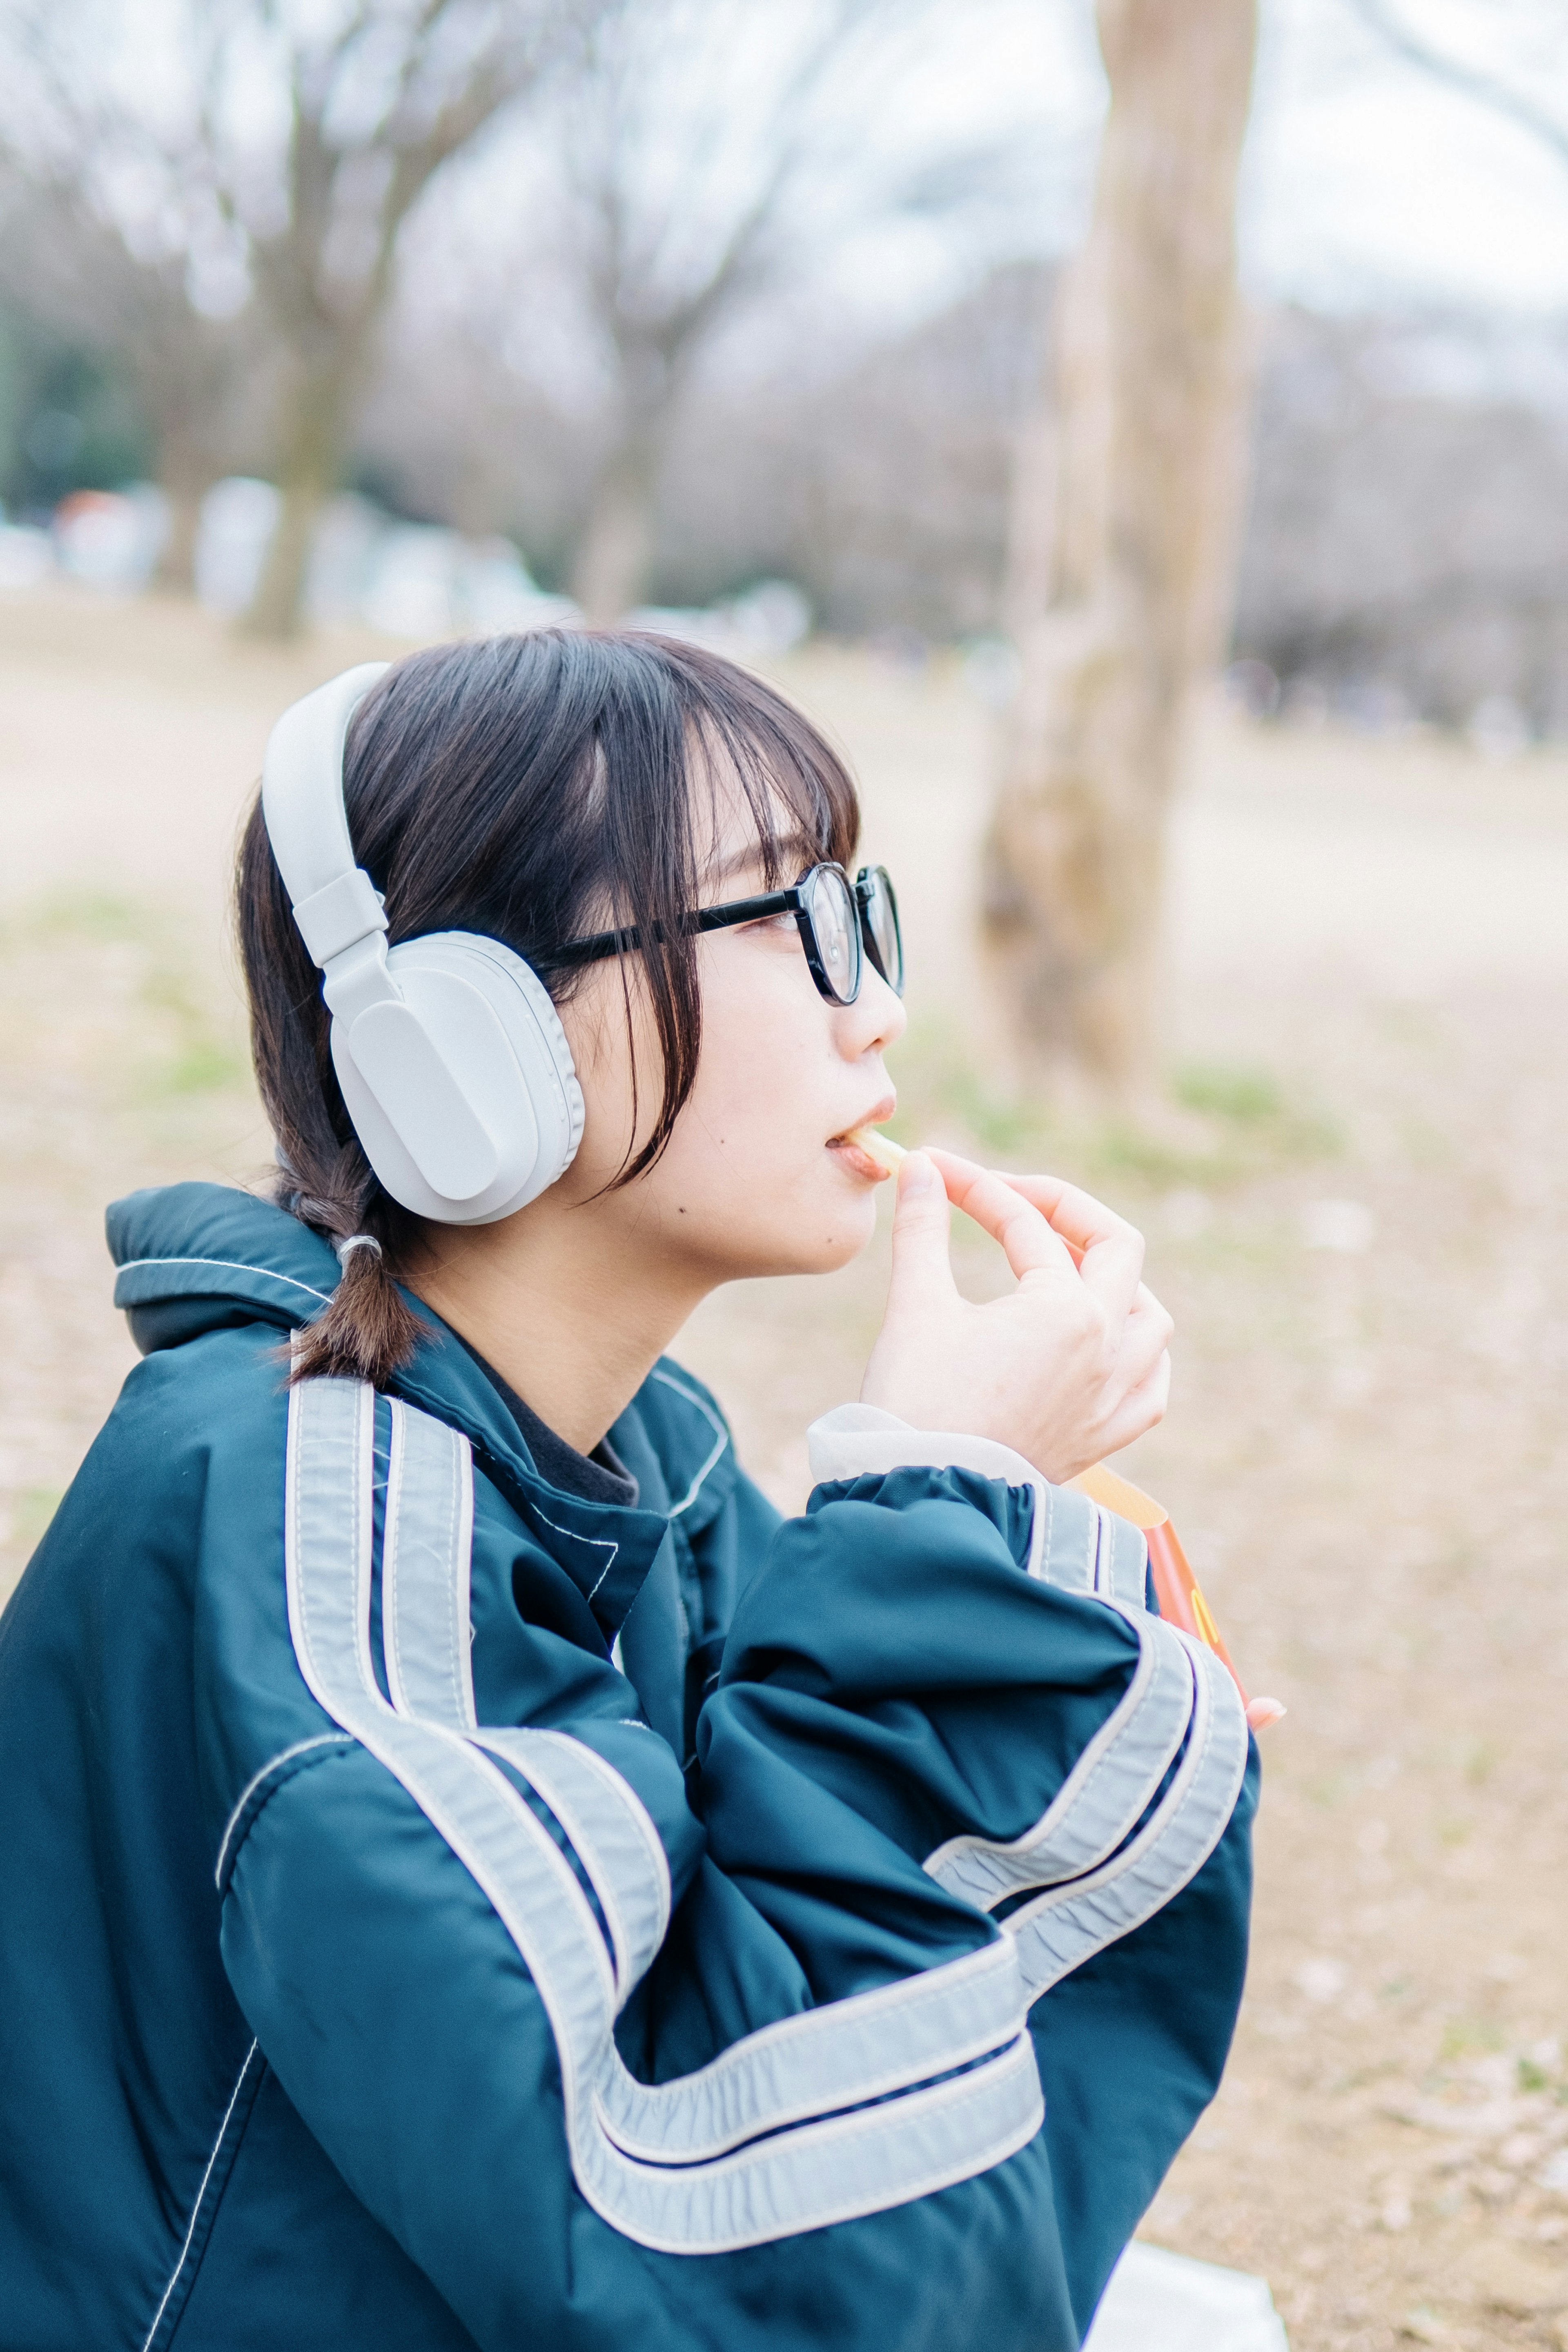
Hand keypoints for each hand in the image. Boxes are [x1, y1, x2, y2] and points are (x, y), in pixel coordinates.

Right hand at [859, 1147, 1173, 1483]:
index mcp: (1067, 1310)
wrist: (922, 1497)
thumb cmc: (917, 1403)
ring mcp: (1114, 1396)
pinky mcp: (1104, 1438)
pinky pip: (1151, 1386)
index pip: (1026, 1227)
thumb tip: (920, 1167)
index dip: (976, 1189)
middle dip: (1066, 1211)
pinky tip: (1110, 1347)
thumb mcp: (916, 1305)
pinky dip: (1140, 1356)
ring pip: (1152, 1318)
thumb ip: (922, 1228)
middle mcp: (1108, 1349)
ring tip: (1069, 1266)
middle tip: (1014, 1199)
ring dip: (1117, 1281)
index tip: (935, 1172)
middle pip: (1117, 1248)